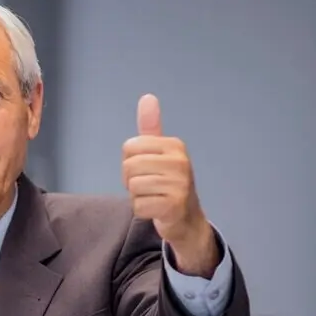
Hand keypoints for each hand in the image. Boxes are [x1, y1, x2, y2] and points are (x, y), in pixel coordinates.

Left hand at [122, 94, 219, 276]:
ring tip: (154, 197)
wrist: (187, 218)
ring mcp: (179, 185)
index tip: (146, 169)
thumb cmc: (168, 182)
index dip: (130, 161)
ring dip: (137, 196)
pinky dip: (142, 211)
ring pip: (133, 187)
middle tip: (149, 186)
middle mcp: (180, 162)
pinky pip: (138, 206)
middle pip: (129, 167)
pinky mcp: (174, 206)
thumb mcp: (160, 152)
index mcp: (174, 145)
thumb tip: (147, 97)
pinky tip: (157, 209)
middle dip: (131, 180)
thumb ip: (151, 127)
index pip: (129, 147)